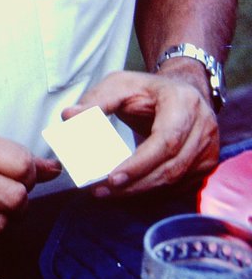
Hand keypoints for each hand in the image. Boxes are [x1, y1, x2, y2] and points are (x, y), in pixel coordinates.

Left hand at [65, 69, 218, 196]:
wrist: (180, 91)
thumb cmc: (147, 89)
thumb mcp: (119, 85)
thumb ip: (94, 101)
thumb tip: (69, 116)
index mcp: (183, 103)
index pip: (165, 141)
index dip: (140, 163)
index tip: (112, 177)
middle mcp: (203, 127)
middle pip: (172, 167)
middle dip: (136, 184)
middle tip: (102, 190)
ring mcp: (209, 148)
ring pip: (177, 181)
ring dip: (142, 192)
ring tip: (108, 193)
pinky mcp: (207, 164)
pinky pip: (181, 186)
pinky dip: (154, 193)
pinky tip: (129, 193)